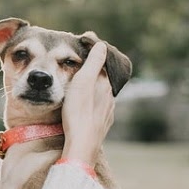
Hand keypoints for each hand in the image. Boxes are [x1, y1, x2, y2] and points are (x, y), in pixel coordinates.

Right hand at [60, 42, 115, 165]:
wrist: (81, 144)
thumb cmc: (79, 111)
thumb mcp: (83, 81)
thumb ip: (94, 62)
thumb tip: (102, 44)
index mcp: (105, 84)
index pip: (103, 65)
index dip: (94, 58)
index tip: (84, 52)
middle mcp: (110, 97)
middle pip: (103, 81)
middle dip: (94, 75)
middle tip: (80, 70)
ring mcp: (107, 112)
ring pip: (101, 97)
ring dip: (94, 91)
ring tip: (81, 89)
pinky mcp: (102, 125)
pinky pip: (99, 110)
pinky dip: (93, 105)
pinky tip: (86, 108)